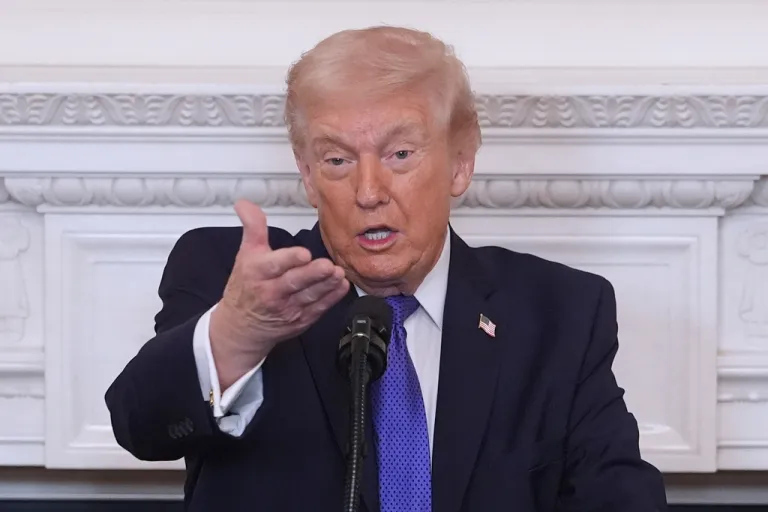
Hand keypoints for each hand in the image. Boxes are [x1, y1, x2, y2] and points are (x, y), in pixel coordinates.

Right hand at [209, 200, 348, 387]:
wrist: (240, 327)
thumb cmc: (245, 287)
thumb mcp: (245, 254)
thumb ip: (252, 227)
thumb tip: (244, 203)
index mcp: (258, 273)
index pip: (274, 265)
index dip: (289, 259)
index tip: (303, 254)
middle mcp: (272, 292)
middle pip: (294, 282)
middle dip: (312, 274)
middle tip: (328, 266)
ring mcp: (287, 308)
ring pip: (310, 296)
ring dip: (326, 285)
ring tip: (338, 273)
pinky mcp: (300, 320)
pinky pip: (318, 309)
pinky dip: (331, 299)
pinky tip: (341, 287)